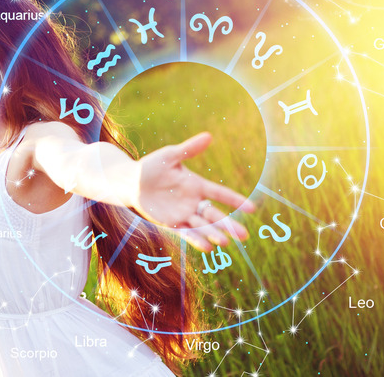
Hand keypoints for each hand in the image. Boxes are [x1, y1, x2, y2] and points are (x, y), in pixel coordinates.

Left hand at [133, 132, 255, 251]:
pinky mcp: (172, 223)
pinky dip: (196, 239)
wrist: (131, 182)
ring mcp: (183, 214)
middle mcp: (193, 201)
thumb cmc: (152, 166)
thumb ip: (189, 149)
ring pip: (202, 226)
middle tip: (244, 235)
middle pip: (215, 215)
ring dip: (213, 233)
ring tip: (224, 241)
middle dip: (229, 224)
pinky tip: (207, 247)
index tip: (252, 208)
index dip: (235, 200)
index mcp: (197, 185)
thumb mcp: (171, 156)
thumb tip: (209, 136)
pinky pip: (186, 233)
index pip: (220, 193)